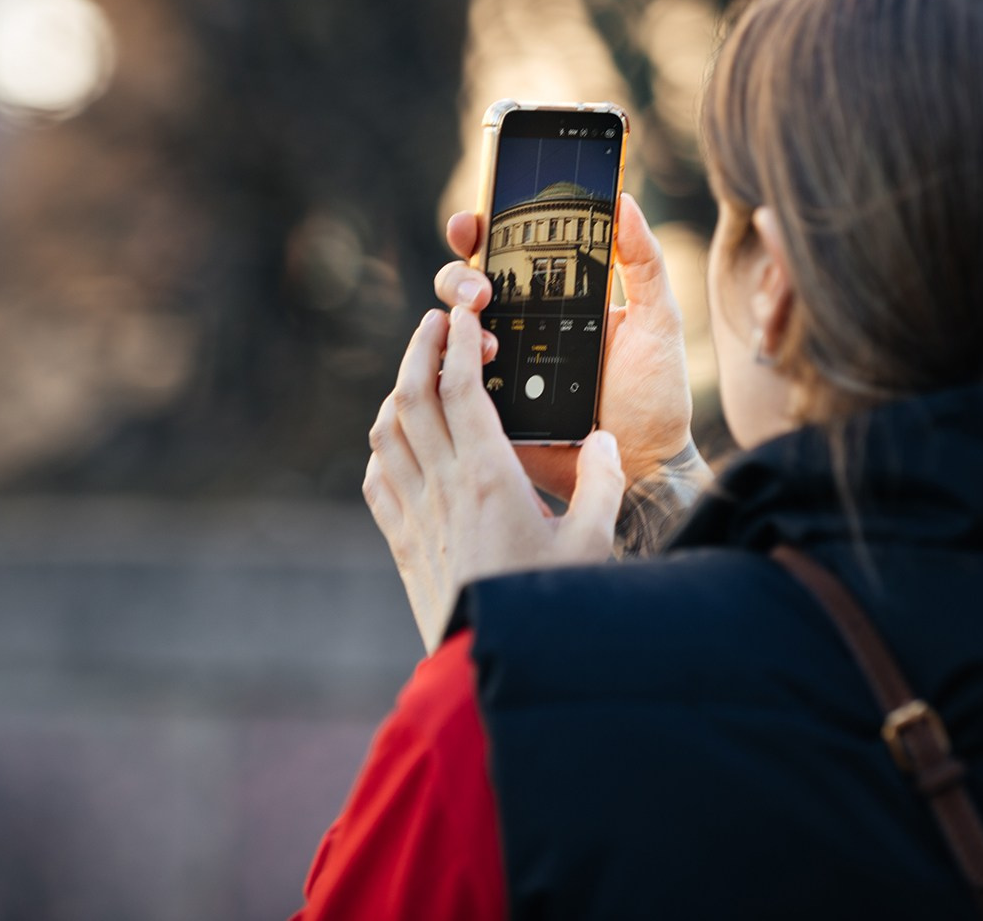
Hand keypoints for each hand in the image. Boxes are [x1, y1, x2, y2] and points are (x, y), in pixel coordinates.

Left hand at [364, 307, 625, 650]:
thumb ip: (603, 484)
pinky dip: (382, 445)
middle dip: (420, 348)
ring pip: (386, 432)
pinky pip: (377, 477)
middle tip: (436, 320)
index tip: (464, 311)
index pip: (462, 388)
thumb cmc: (547, 607)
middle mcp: (443, 487)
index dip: (458, 341)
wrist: (488, 671)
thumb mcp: (591, 545)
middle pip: (411, 396)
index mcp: (489, 477)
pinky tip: (398, 441)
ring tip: (419, 370)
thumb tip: (605, 440)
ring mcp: (415, 515)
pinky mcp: (402, 543)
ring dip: (397, 390)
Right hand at [435, 193, 692, 498]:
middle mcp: (519, 328)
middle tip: (482, 290)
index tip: (475, 221)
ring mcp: (499, 369)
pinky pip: (448, 380)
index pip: (506, 252)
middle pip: (465, 285)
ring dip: (454, 319)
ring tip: (485, 331)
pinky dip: (448, 365)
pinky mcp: (488, 409)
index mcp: (554, 300)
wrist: (646, 467)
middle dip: (460, 275)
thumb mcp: (658, 319)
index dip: (481, 230)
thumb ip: (644, 261)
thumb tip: (624, 200)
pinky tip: (470, 364)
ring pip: (451, 329)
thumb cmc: (656, 395)